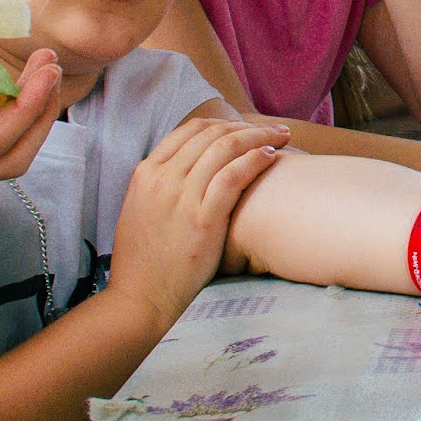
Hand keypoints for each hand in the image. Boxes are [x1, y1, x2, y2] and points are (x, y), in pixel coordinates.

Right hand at [114, 105, 293, 326]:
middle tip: (273, 129)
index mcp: (145, 172)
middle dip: (247, 125)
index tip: (245, 128)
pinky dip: (255, 160)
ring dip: (259, 137)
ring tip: (280, 138)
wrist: (140, 297)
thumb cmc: (144, 262)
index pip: (189, 130)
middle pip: (212, 133)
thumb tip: (185, 171)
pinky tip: (270, 158)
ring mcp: (181, 196)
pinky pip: (234, 175)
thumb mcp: (140, 211)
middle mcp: (162, 178)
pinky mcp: (202, 218)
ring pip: (226, 147)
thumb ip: (160, 186)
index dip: (223, 123)